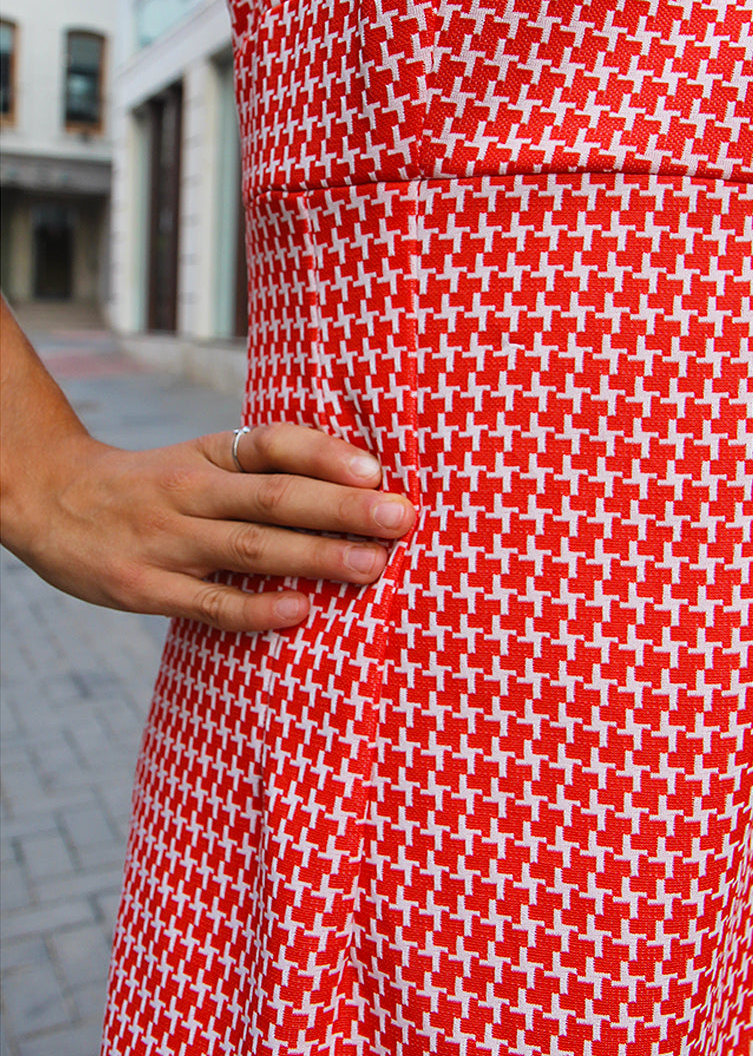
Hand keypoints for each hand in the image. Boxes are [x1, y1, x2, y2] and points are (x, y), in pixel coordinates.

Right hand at [3, 422, 415, 632]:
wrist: (50, 500)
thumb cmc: (154, 485)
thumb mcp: (200, 460)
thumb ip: (264, 472)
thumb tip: (357, 485)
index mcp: (210, 454)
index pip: (273, 444)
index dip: (325, 455)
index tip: (376, 471)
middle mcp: (193, 491)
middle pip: (276, 496)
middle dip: (343, 508)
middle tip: (401, 518)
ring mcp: (168, 540)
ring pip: (252, 547)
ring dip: (316, 556)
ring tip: (372, 565)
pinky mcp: (145, 588)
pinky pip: (210, 602)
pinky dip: (256, 608)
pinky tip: (301, 611)